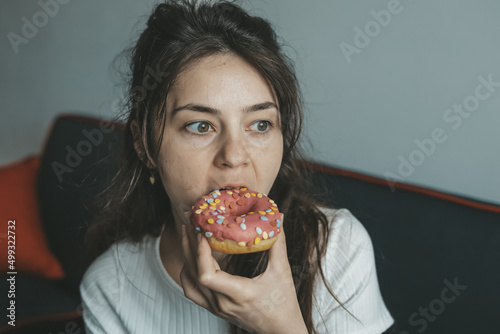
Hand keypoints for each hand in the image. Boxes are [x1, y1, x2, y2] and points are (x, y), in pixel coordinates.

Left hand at [179, 214, 307, 333]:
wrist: (281, 331)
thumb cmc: (284, 304)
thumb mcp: (283, 272)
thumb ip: (278, 244)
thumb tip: (277, 218)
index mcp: (239, 293)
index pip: (206, 275)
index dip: (200, 253)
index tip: (202, 233)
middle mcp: (222, 303)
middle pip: (193, 273)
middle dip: (188, 245)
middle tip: (189, 222)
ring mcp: (216, 307)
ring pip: (189, 282)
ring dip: (186, 257)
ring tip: (188, 236)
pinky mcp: (215, 309)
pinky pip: (192, 291)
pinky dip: (187, 273)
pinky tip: (192, 258)